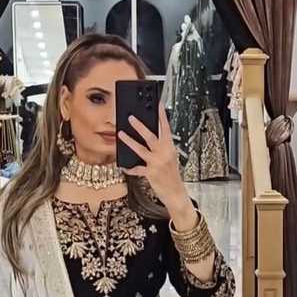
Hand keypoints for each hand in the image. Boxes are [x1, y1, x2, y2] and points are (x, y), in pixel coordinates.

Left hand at [118, 104, 192, 219]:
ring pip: (141, 149)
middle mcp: (164, 153)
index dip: (161, 115)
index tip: (157, 103)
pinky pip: (137, 169)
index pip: (166, 127)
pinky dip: (129, 168)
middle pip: (151, 136)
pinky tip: (123, 166)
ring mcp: (157, 163)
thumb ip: (161, 147)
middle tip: (130, 117)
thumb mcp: (170, 157)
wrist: (176, 193)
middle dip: (140, 126)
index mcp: (170, 147)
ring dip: (129, 141)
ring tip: (120, 134)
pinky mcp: (151, 173)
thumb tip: (148, 135)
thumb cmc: (171, 175)